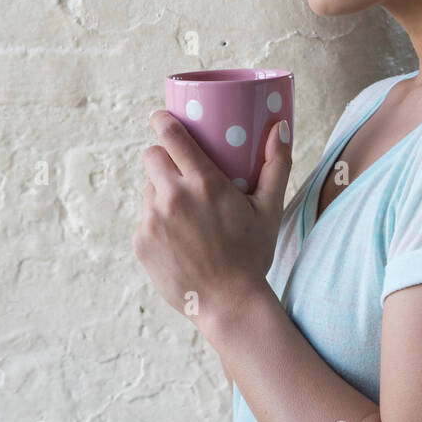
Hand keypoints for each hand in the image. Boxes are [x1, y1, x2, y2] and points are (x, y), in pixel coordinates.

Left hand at [133, 110, 291, 329]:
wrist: (228, 304)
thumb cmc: (252, 254)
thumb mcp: (269, 209)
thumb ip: (276, 165)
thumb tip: (280, 127)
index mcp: (204, 183)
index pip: (171, 136)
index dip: (162, 121)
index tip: (160, 117)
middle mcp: (173, 197)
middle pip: (151, 157)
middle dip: (163, 157)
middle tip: (181, 170)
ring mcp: (153, 221)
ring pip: (149, 188)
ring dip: (162, 190)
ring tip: (186, 211)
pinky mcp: (141, 242)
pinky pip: (146, 218)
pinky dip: (159, 221)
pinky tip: (179, 237)